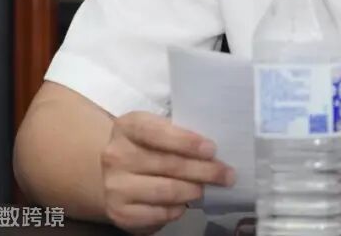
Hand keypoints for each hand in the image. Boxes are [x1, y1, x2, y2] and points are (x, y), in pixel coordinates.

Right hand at [101, 112, 234, 233]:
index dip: (186, 141)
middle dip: (204, 170)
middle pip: (168, 164)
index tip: (211, 149)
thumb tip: (215, 151)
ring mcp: (114, 185)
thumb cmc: (149, 146)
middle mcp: (115, 155)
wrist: (117, 174)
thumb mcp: (159, 130)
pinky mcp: (119, 212)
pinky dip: (176, 209)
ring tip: (207, 188)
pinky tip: (185, 204)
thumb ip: (180, 134)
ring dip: (193, 190)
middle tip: (227, 175)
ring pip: (165, 190)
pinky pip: (157, 213)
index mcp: (128, 126)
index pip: (157, 132)